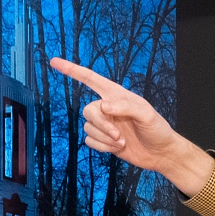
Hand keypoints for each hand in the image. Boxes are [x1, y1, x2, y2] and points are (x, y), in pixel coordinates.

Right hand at [49, 57, 214, 195]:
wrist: (160, 153)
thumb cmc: (157, 129)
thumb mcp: (146, 114)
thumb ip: (125, 107)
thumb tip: (103, 107)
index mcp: (116, 95)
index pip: (91, 79)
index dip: (72, 70)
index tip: (54, 62)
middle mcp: (107, 108)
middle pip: (88, 110)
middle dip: (101, 125)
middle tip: (119, 135)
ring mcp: (105, 125)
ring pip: (88, 128)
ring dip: (105, 139)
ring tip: (123, 142)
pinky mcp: (103, 140)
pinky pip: (90, 141)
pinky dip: (102, 147)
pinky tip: (117, 148)